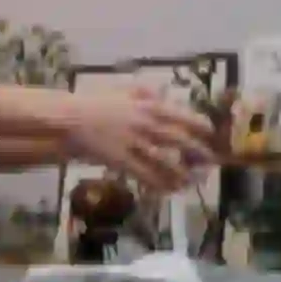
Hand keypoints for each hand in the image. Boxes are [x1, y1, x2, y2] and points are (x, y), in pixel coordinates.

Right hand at [56, 87, 220, 192]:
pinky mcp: (120, 160)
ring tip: (194, 181)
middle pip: (178, 139)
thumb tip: (164, 93)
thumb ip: (146, 93)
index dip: (199, 125)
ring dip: (181, 172)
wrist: (69, 118)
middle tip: (211, 161)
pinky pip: (144, 174)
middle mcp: (144, 124)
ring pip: (164, 161)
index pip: (181, 115)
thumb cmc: (96, 103)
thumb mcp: (124, 91)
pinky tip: (168, 190)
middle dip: (198, 151)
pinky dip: (158, 183)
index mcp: (147, 106)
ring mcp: (133, 143)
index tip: (211, 133)